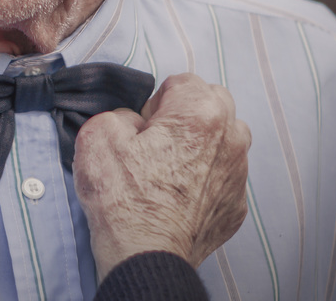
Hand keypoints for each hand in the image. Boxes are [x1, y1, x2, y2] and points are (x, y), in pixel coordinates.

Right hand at [73, 72, 250, 278]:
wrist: (144, 255)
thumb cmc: (123, 197)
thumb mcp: (98, 134)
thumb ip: (120, 112)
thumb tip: (134, 123)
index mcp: (200, 113)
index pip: (182, 82)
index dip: (155, 102)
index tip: (142, 126)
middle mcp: (230, 138)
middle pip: (213, 104)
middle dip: (186, 115)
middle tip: (156, 141)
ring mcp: (237, 175)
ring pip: (225, 139)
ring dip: (202, 144)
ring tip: (170, 166)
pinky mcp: (236, 206)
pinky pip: (223, 176)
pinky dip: (205, 178)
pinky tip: (178, 195)